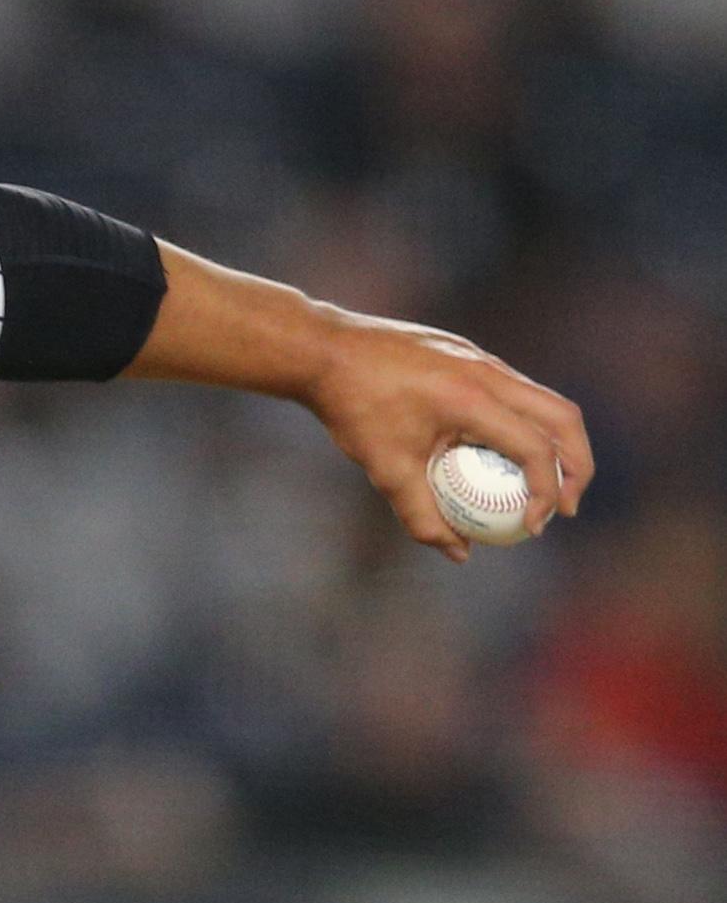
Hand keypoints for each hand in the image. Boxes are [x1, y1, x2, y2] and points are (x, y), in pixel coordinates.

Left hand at [303, 309, 592, 560]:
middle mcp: (488, 371)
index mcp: (471, 398)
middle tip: (566, 507)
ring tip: (541, 487)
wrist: (324, 349)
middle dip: (577, 466)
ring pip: (543, 400)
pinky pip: (515, 391)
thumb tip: (459, 552)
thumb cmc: (352, 409)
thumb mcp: (384, 470)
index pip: (535, 448)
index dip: (546, 493)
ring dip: (555, 443)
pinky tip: (501, 457)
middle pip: (563, 417)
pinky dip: (525, 424)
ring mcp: (483, 358)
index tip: (532, 527)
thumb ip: (422, 516)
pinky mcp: (471, 355)